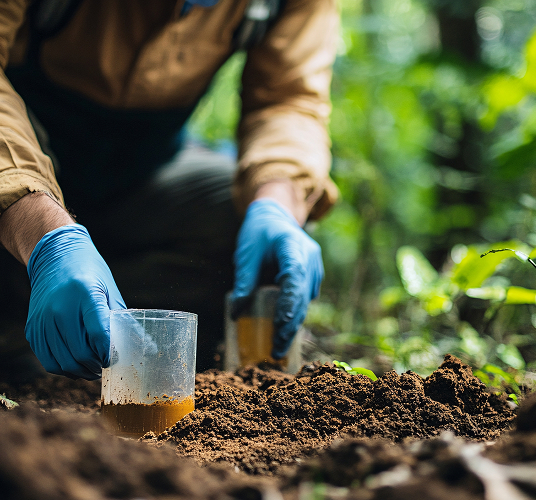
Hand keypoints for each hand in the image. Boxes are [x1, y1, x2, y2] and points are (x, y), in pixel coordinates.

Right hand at [26, 224, 124, 378]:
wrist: (55, 258)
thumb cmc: (89, 273)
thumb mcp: (110, 290)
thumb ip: (123, 319)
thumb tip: (146, 346)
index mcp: (85, 295)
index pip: (99, 335)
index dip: (109, 353)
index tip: (115, 358)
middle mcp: (61, 308)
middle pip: (81, 352)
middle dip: (97, 366)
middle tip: (105, 366)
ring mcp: (44, 320)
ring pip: (64, 362)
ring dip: (82, 371)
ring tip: (93, 369)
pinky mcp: (33, 329)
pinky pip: (48, 360)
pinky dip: (64, 368)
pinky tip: (76, 364)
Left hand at [231, 199, 323, 358]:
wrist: (275, 217)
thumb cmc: (258, 233)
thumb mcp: (246, 254)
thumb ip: (244, 281)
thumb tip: (236, 314)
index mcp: (292, 246)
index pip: (294, 277)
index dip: (289, 302)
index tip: (281, 324)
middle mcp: (309, 258)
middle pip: (302, 296)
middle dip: (290, 324)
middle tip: (276, 349)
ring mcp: (313, 268)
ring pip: (305, 301)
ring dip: (293, 325)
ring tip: (279, 349)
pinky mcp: (311, 277)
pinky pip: (304, 299)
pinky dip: (294, 315)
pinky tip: (283, 334)